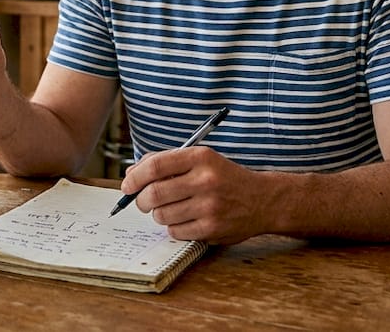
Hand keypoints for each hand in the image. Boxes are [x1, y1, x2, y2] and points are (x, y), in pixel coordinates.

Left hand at [121, 147, 264, 244]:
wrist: (262, 200)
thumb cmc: (223, 178)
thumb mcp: (200, 160)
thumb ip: (166, 163)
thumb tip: (131, 175)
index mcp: (200, 157)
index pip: (155, 166)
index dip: (135, 177)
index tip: (127, 185)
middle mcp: (205, 180)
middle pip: (154, 193)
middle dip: (142, 200)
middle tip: (144, 202)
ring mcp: (210, 206)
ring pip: (162, 215)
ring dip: (160, 214)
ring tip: (173, 209)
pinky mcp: (212, 228)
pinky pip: (175, 232)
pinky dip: (174, 228)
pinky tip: (187, 220)